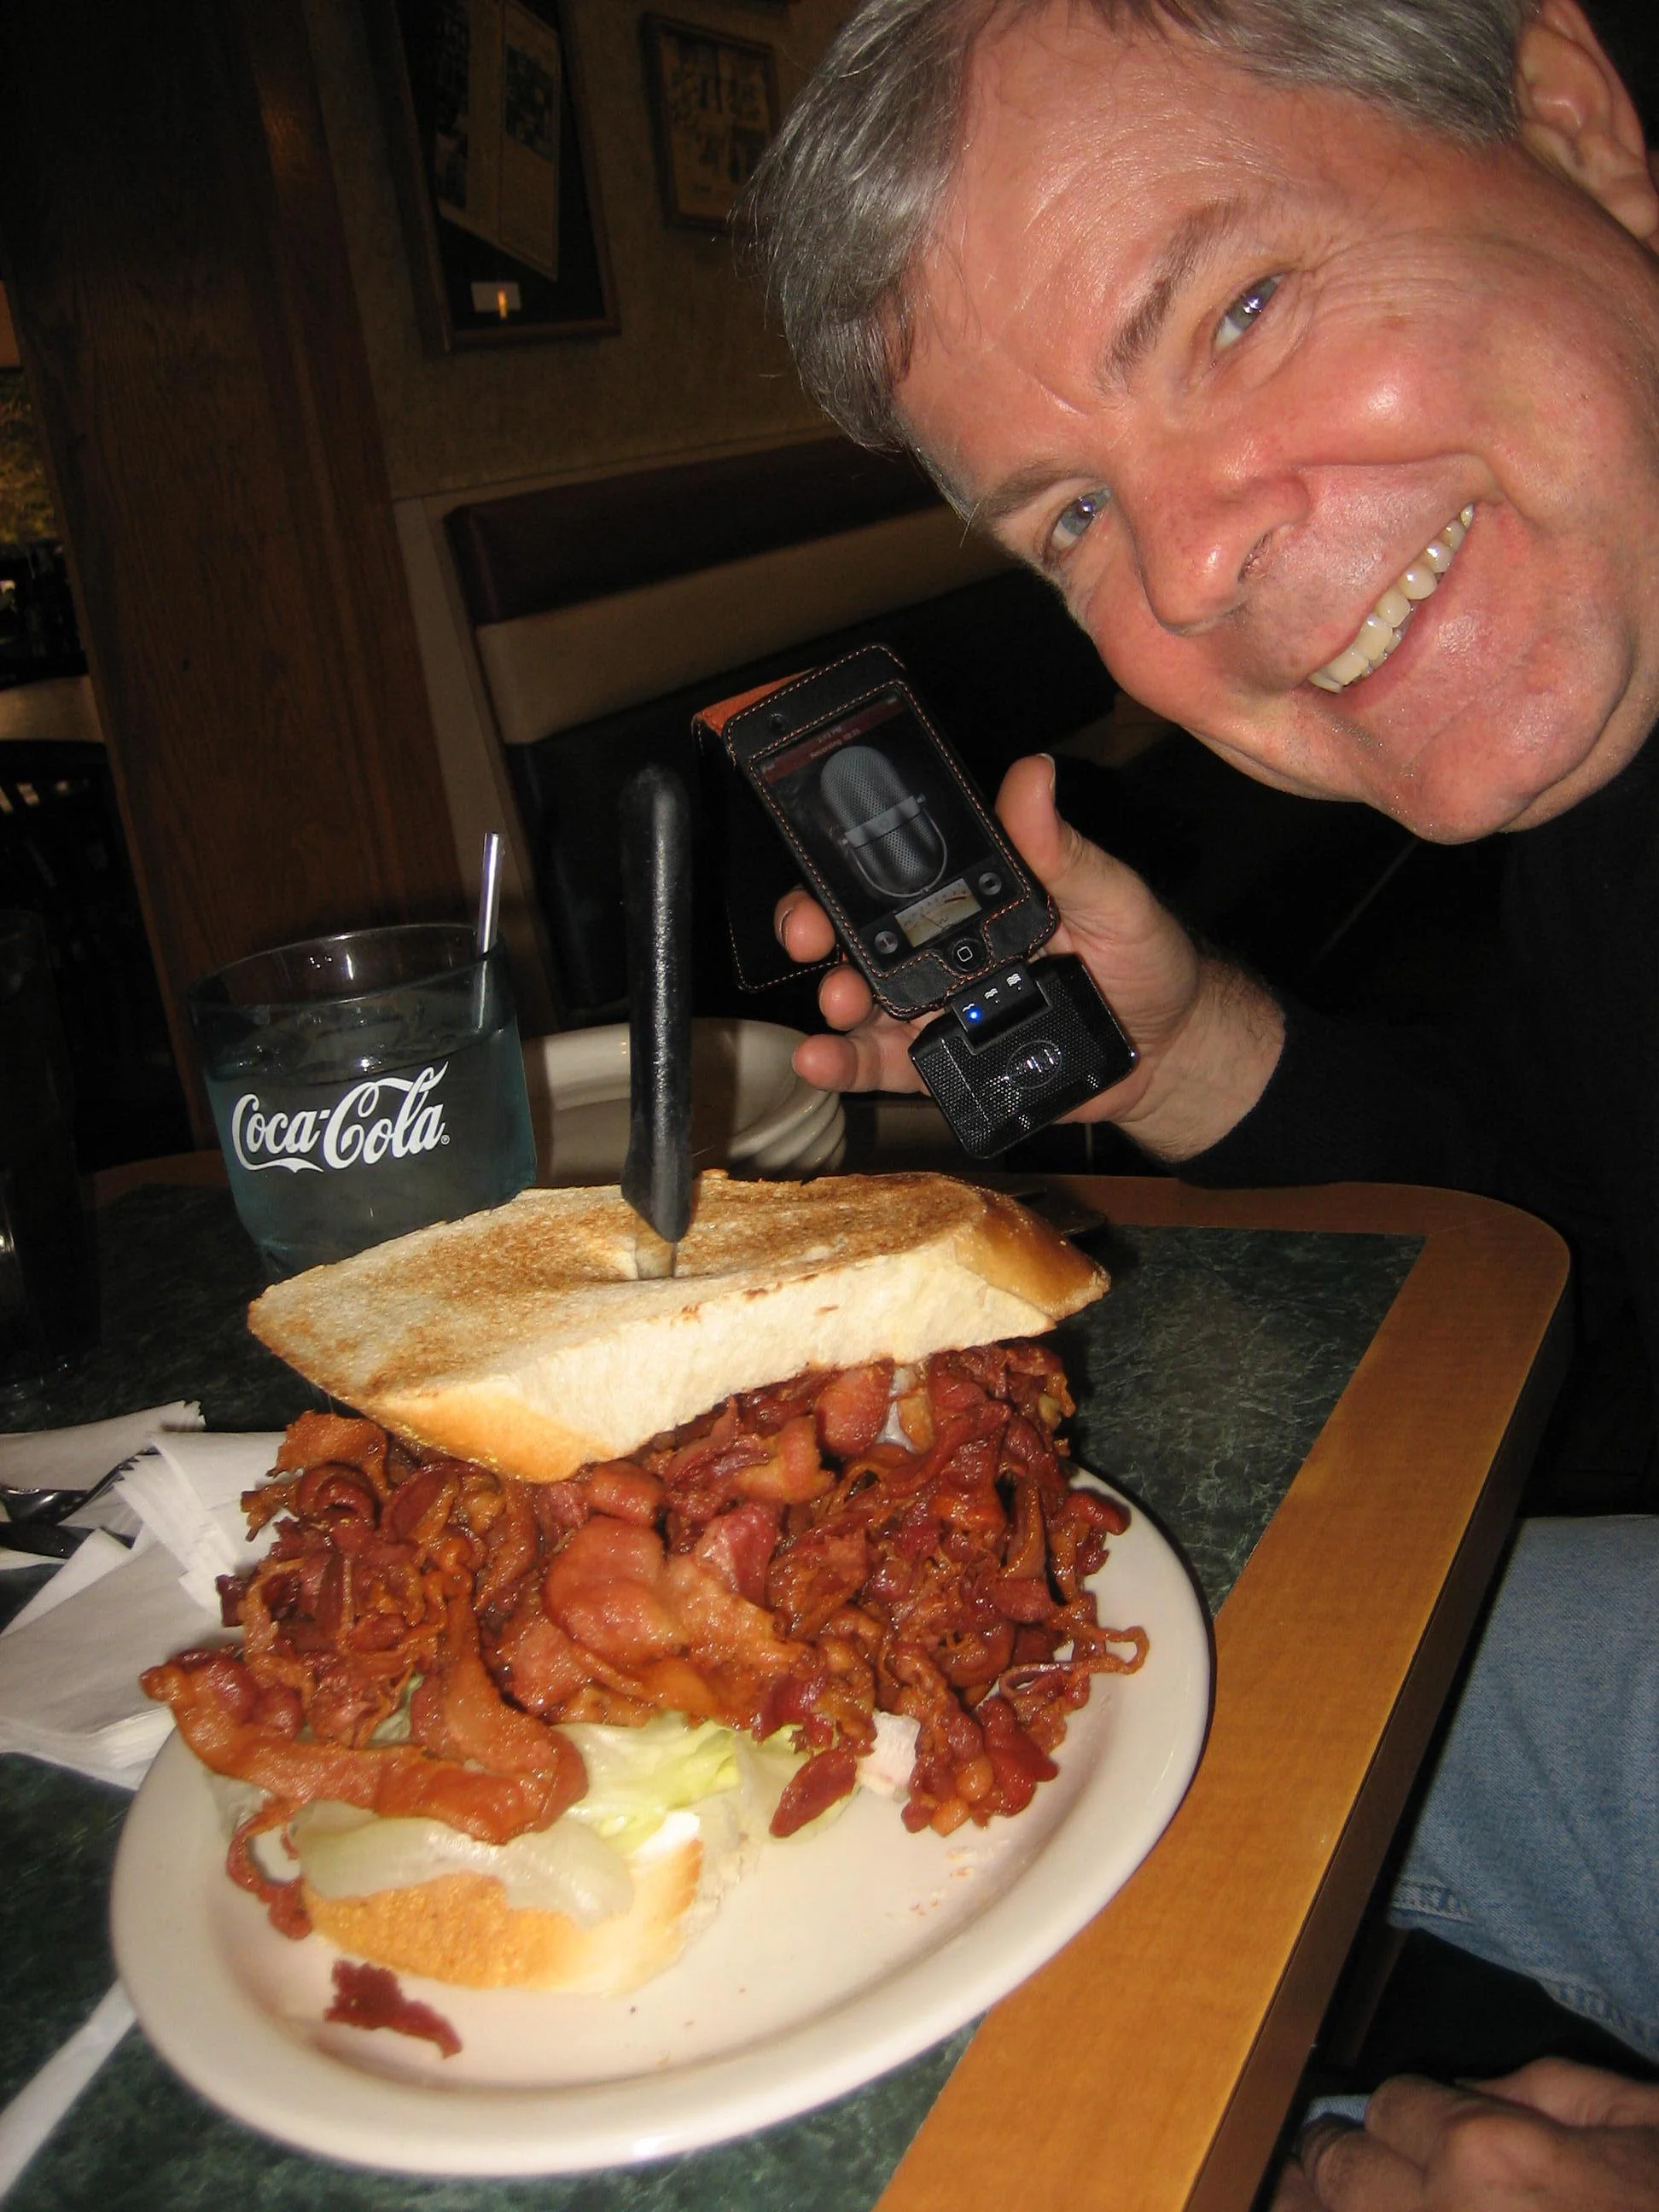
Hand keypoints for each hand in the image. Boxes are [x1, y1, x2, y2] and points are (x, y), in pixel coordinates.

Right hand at [774, 753, 1284, 1160]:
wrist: (1170, 1054)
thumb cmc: (1145, 960)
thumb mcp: (1111, 896)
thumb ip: (1061, 850)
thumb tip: (1032, 774)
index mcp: (972, 897)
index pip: (893, 871)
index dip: (846, 864)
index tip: (824, 861)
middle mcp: (941, 948)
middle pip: (854, 931)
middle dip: (814, 928)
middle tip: (809, 935)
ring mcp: (935, 1009)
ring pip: (859, 999)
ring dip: (832, 998)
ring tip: (836, 1004)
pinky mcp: (939, 1066)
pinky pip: (881, 1065)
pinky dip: (843, 1064)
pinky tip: (817, 1060)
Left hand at [1275, 2060, 1658, 2209]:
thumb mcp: (1637, 2123)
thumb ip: (1540, 2091)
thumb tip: (1465, 2089)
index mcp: (1490, 2155)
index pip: (1390, 2104)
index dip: (1401, 2112)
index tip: (1402, 2124)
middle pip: (1338, 2171)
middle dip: (1343, 2159)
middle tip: (1342, 2160)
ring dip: (1333, 2210)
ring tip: (1332, 2200)